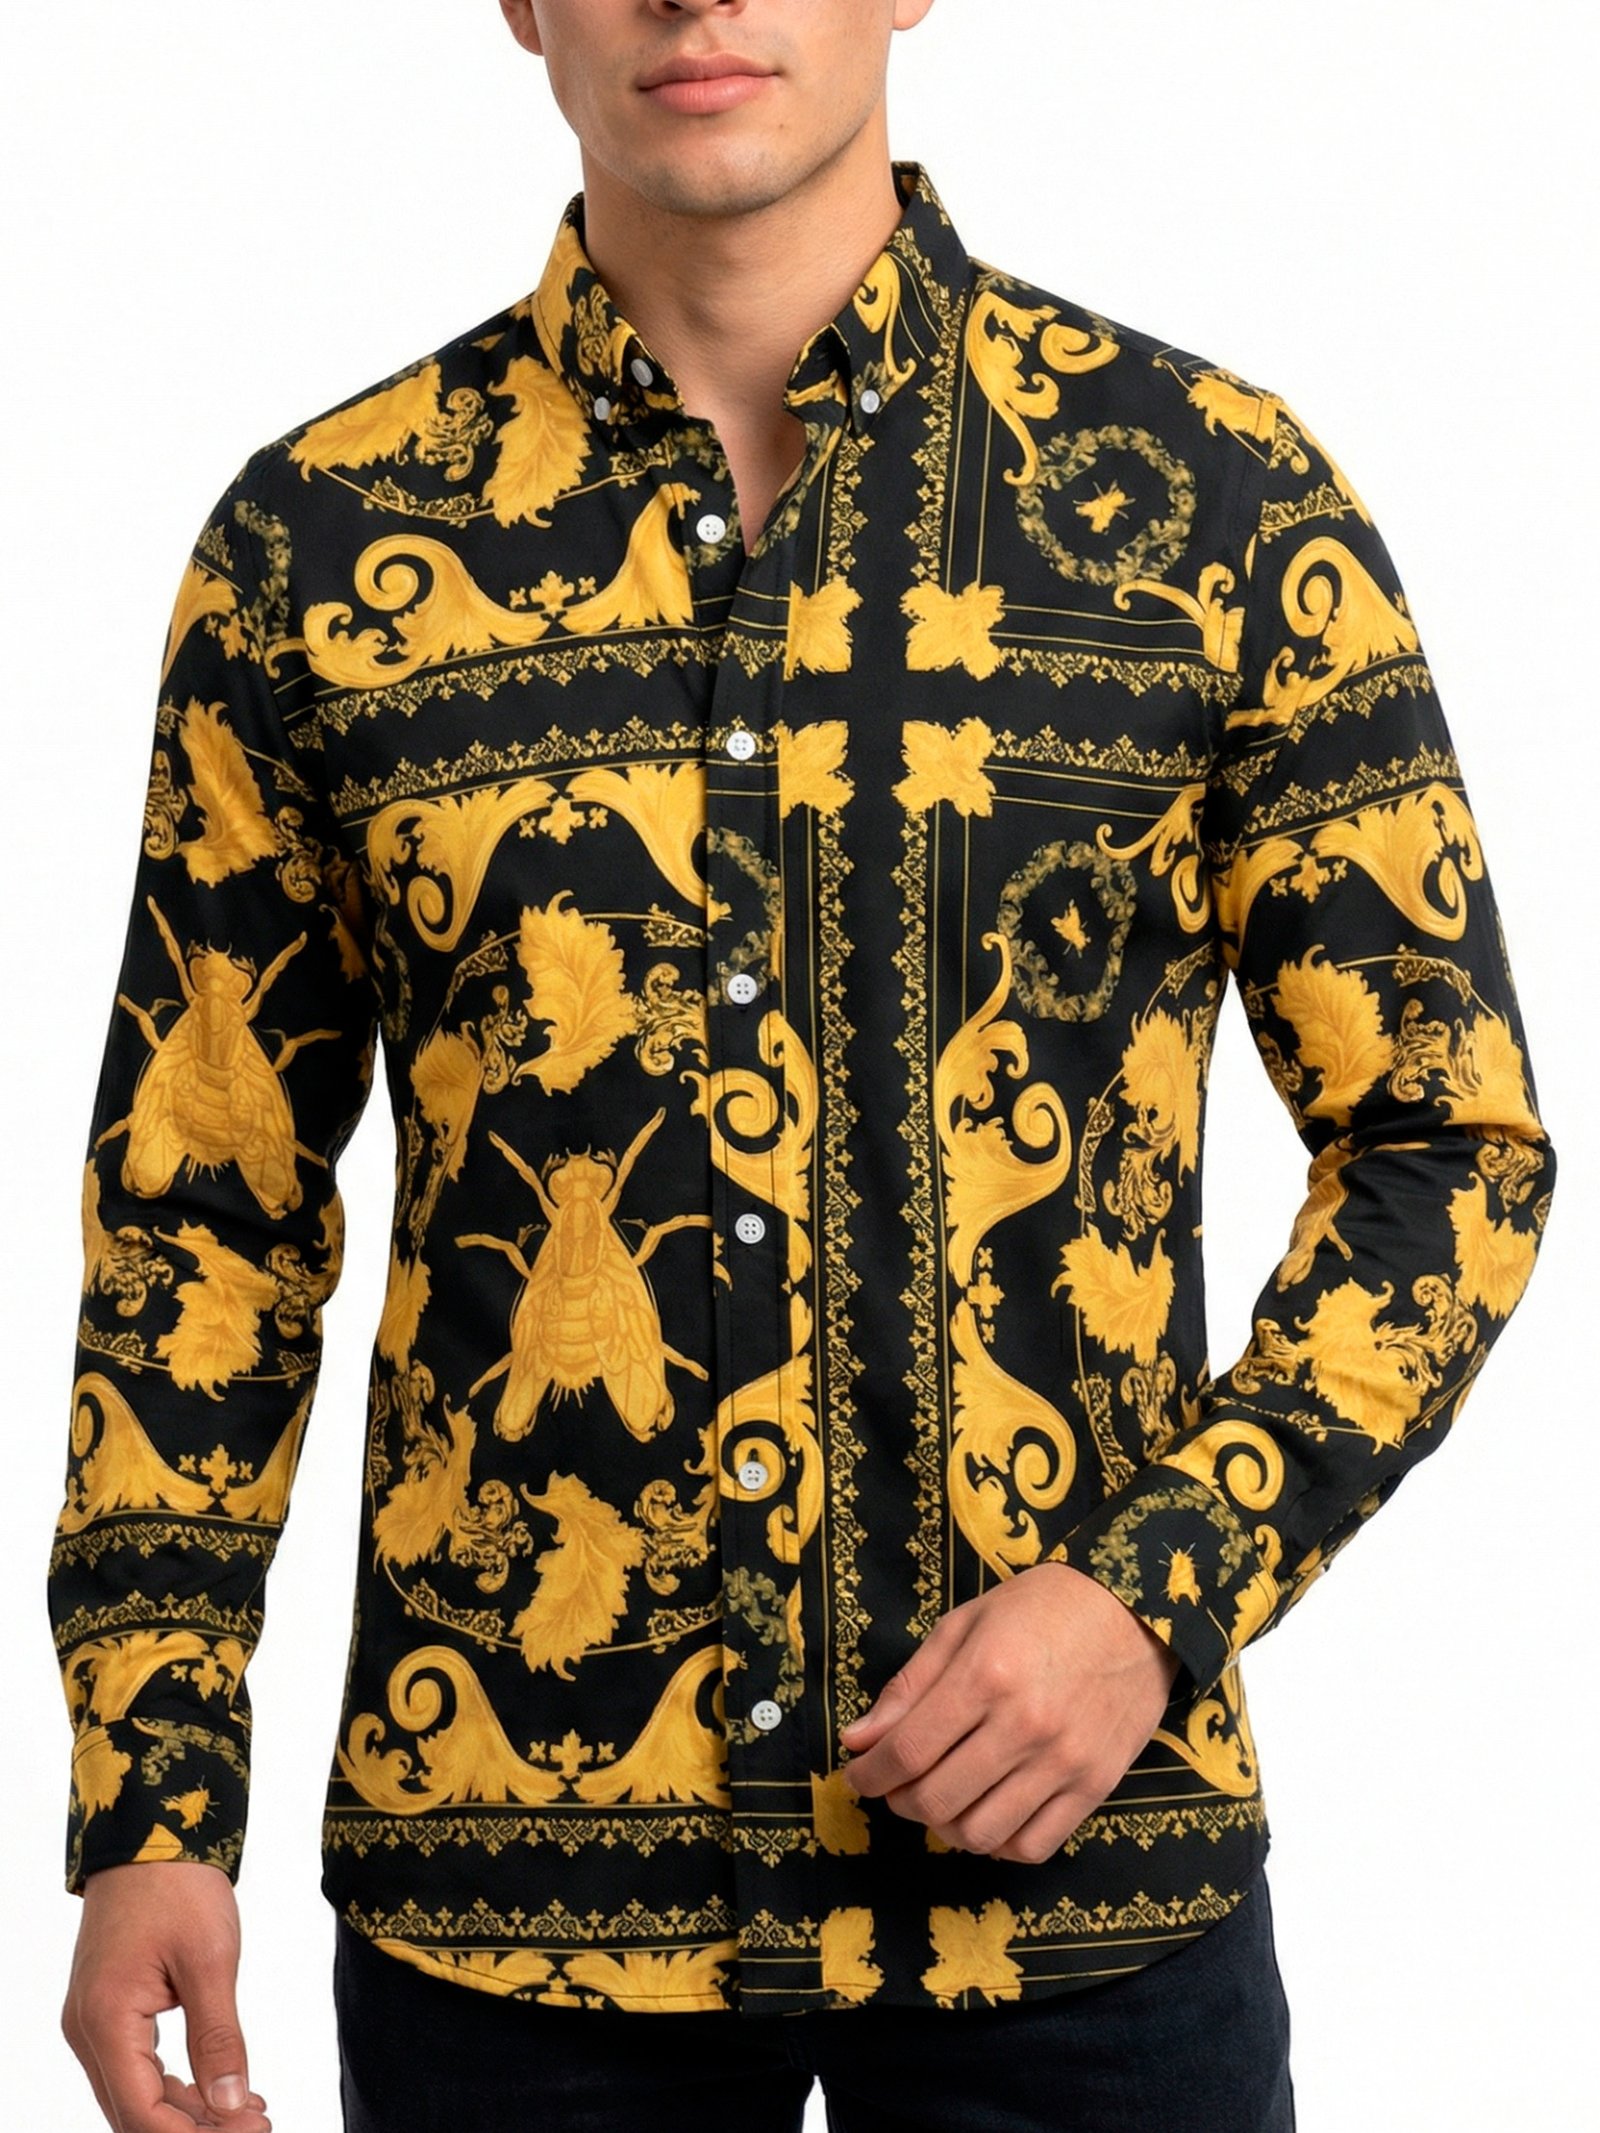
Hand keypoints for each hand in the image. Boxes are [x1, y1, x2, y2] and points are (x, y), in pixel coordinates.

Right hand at [61, 1860, 271, 2130]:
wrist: (150, 1835)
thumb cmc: (178, 1888)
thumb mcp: (211, 1961)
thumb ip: (218, 2038)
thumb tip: (230, 2105)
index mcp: (106, 2021)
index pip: (142, 2114)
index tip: (251, 2130)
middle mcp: (87, 2031)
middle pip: (134, 2113)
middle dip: (194, 2128)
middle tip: (256, 2124)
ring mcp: (92, 2021)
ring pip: (134, 2094)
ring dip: (187, 2111)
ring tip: (248, 2111)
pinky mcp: (106, 2010)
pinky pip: (135, 2067)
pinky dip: (176, 2084)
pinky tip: (221, 2087)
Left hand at [837, 1560, 1183, 1862]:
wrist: (1136, 1609)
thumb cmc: (1043, 1607)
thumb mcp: (965, 1624)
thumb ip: (910, 1686)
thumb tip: (858, 1741)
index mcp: (985, 1675)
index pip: (906, 1752)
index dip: (868, 1774)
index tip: (859, 1774)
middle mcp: (1024, 1725)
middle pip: (935, 1800)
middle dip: (899, 1801)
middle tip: (897, 1784)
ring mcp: (1064, 1762)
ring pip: (979, 1834)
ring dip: (944, 1826)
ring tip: (941, 1798)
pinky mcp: (1096, 1786)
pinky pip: (1032, 1847)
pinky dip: (998, 1843)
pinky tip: (987, 1813)